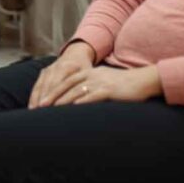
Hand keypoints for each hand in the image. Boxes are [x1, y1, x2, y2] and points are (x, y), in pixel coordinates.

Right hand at [28, 42, 95, 108]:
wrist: (76, 54)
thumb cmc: (86, 69)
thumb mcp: (89, 75)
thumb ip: (85, 88)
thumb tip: (81, 102)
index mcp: (69, 67)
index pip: (59, 85)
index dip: (55, 97)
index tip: (51, 109)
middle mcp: (56, 67)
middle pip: (48, 86)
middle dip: (44, 100)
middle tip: (40, 114)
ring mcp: (48, 69)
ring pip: (41, 86)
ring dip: (36, 99)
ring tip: (34, 112)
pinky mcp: (43, 72)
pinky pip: (37, 85)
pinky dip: (34, 96)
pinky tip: (32, 106)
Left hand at [29, 45, 161, 107]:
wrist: (143, 81)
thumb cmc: (123, 85)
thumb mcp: (103, 82)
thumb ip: (89, 87)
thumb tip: (76, 100)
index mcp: (88, 73)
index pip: (65, 81)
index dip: (52, 90)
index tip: (41, 100)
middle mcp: (91, 75)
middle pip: (67, 85)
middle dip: (52, 96)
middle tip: (40, 106)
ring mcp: (100, 82)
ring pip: (76, 91)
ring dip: (63, 101)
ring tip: (51, 109)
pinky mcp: (109, 90)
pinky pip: (92, 96)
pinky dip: (81, 102)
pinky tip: (73, 108)